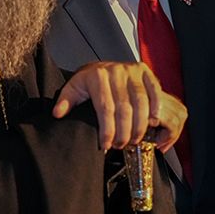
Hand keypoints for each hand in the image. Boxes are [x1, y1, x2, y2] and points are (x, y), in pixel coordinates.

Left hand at [53, 61, 187, 151]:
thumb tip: (58, 113)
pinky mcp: (145, 71)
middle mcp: (116, 70)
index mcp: (97, 75)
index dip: (107, 129)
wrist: (101, 67)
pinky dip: (156, 107)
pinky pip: (154, 90)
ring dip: (140, 124)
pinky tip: (153, 122)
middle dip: (124, 131)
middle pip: (124, 107)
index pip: (105, 107)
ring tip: (134, 140)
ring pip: (141, 102)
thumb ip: (66, 101)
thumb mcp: (74, 89)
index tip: (106, 145)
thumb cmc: (88, 83)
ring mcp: (132, 70)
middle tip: (121, 145)